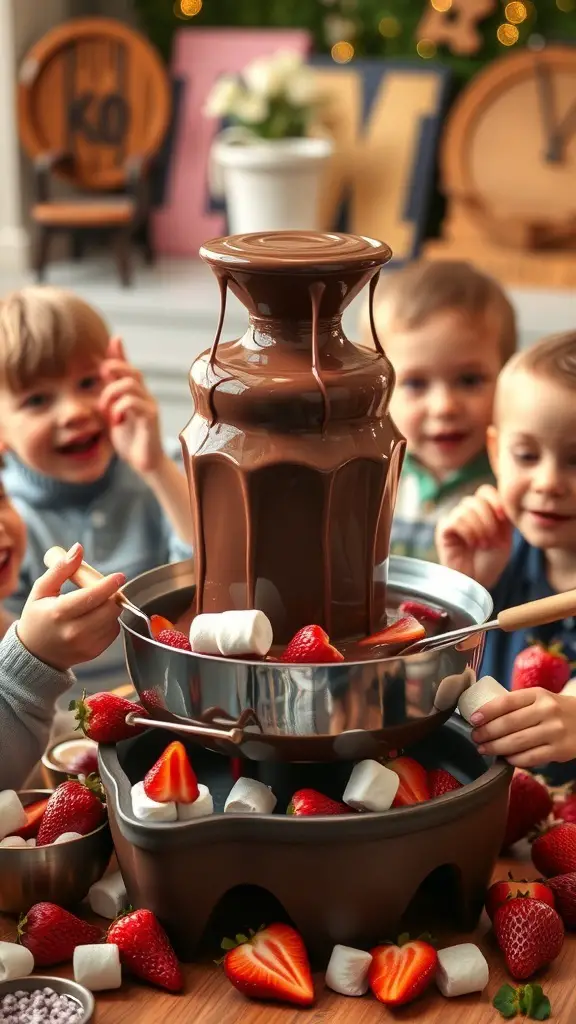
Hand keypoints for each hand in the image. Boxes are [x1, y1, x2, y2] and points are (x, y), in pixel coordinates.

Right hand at [17, 543, 125, 671]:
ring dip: (110, 607)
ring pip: (114, 619)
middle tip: (104, 588)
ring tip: (94, 604)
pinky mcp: (95, 652)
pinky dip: (109, 621)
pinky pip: (113, 631)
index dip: (108, 585)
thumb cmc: (38, 617)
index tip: (119, 576)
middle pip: (109, 609)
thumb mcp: (41, 590)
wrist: (36, 654)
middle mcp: (74, 632)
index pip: (91, 597)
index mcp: (59, 613)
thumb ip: (60, 569)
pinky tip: (94, 618)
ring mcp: (86, 645)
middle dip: (112, 595)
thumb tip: (78, 548)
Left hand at [100, 336, 163, 474]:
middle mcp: (145, 396)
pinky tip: (117, 421)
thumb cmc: (128, 439)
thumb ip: (106, 396)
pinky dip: (119, 408)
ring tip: (107, 410)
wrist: (143, 463)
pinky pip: (133, 403)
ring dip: (111, 394)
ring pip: (130, 385)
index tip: (115, 338)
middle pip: (132, 371)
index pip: (128, 367)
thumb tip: (98, 377)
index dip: (120, 352)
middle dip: (115, 367)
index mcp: (135, 394)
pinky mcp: (151, 418)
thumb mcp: (111, 414)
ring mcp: (150, 406)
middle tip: (102, 376)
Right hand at [435, 484, 513, 588]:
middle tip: (492, 539)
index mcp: (482, 511)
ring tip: (483, 545)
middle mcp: (466, 512)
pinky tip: (472, 544)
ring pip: (466, 509)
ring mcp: (454, 520)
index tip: (503, 517)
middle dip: (489, 518)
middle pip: (476, 499)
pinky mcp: (444, 530)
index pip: (485, 491)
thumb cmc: (490, 562)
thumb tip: (503, 502)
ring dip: (479, 527)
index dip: (495, 500)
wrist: (478, 582)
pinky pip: (456, 520)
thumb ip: (504, 518)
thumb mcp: (505, 537)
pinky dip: (468, 531)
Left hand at [469, 687, 575, 767]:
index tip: (473, 719)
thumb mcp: (540, 699)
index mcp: (538, 694)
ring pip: (517, 742)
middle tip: (475, 737)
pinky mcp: (559, 750)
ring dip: (496, 747)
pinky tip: (505, 758)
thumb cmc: (554, 710)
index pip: (507, 701)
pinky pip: (530, 758)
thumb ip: (518, 705)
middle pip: (509, 723)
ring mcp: (554, 731)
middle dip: (487, 732)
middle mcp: (547, 711)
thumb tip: (483, 716)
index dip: (487, 711)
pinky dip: (514, 760)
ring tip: (483, 749)